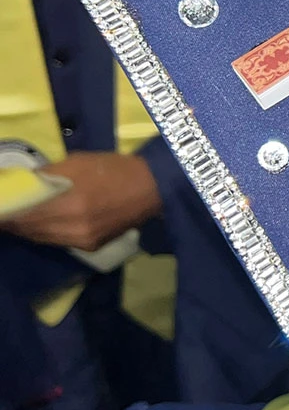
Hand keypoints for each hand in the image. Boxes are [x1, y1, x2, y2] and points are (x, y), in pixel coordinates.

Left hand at [1, 152, 160, 251]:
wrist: (152, 188)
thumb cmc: (114, 169)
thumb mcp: (77, 162)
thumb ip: (48, 175)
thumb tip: (24, 182)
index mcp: (70, 204)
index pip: (25, 215)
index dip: (6, 215)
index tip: (0, 208)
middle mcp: (74, 229)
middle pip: (31, 230)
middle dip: (13, 223)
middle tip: (4, 214)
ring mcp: (83, 241)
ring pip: (42, 238)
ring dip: (27, 229)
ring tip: (15, 220)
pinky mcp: (91, 246)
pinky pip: (58, 242)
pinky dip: (44, 234)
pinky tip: (40, 225)